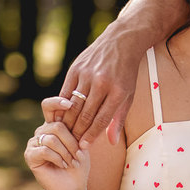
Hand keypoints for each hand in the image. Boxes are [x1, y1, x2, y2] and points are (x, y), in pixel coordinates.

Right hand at [23, 97, 89, 189]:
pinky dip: (58, 158)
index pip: (49, 106)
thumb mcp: (83, 142)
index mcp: (54, 124)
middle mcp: (42, 131)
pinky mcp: (30, 155)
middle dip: (72, 141)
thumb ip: (78, 127)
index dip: (57, 102)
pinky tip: (63, 165)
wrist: (73, 186)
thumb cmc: (79, 163)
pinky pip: (45, 150)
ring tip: (72, 161)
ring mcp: (34, 143)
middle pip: (56, 125)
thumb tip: (79, 108)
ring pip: (51, 138)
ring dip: (66, 152)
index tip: (70, 104)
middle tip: (79, 154)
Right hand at [59, 31, 139, 146]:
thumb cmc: (126, 73)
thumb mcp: (128, 95)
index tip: (84, 146)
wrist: (121, 42)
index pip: (101, 120)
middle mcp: (102, 83)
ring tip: (66, 133)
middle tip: (72, 143)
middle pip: (86, 114)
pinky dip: (62, 106)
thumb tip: (111, 142)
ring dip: (68, 121)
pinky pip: (65, 92)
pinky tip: (60, 115)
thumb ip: (118, 119)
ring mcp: (87, 75)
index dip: (91, 135)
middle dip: (78, 132)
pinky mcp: (76, 68)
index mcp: (118, 92)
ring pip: (73, 105)